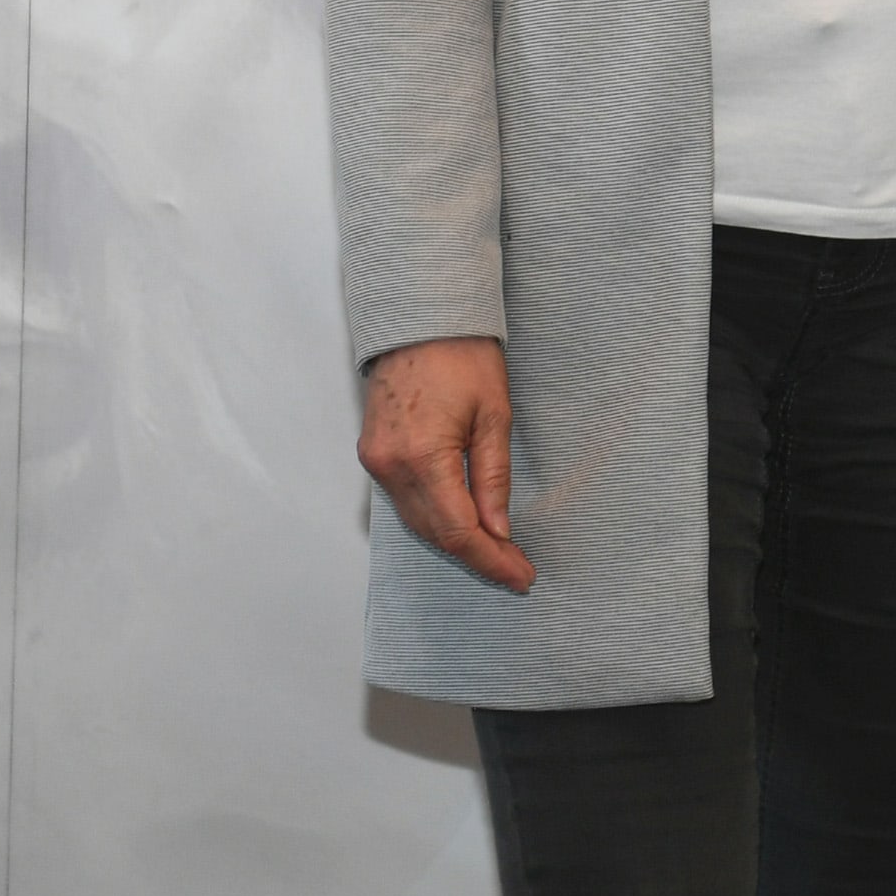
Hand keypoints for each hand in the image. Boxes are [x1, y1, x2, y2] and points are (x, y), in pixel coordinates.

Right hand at [357, 337, 533, 590]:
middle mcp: (390, 466)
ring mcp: (375, 462)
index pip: (458, 530)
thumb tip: (499, 530)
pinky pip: (404, 502)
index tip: (521, 576)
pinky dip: (434, 520)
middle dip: (478, 557)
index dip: (492, 559)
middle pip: (435, 533)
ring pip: (417, 522)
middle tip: (516, 571)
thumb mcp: (495, 416)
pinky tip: (462, 527)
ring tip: (497, 556)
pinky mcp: (373, 455)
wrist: (420, 320)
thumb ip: (493, 479)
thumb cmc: (462, 357)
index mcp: (423, 456)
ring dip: (455, 542)